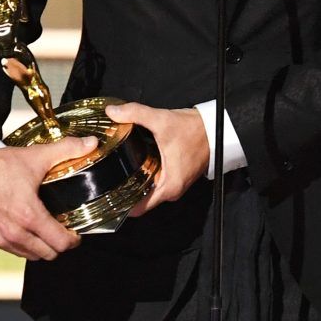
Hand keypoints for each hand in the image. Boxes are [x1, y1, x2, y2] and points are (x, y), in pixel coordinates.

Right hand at [0, 134, 98, 260]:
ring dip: (43, 247)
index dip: (73, 240)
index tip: (76, 232)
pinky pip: (15, 252)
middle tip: (64, 230)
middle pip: (48, 254)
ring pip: (32, 256)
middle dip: (60, 244)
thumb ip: (68, 149)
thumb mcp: (37, 155)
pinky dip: (26, 246)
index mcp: (28, 215)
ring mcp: (1, 238)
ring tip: (48, 230)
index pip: (59, 243)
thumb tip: (92, 143)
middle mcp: (14, 232)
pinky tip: (29, 230)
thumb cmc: (1, 164)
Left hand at [105, 102, 208, 216]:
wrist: (215, 128)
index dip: (120, 203)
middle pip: (140, 199)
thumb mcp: (162, 120)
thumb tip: (112, 112)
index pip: (138, 208)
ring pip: (148, 190)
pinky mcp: (176, 176)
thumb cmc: (194, 130)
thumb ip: (135, 113)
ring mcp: (175, 184)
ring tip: (116, 168)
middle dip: (123, 189)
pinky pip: (156, 181)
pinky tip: (134, 162)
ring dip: (134, 181)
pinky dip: (145, 175)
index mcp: (168, 186)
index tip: (105, 193)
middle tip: (105, 176)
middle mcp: (172, 190)